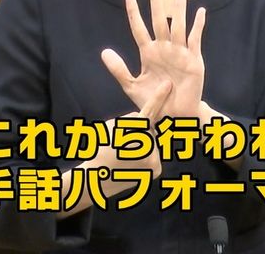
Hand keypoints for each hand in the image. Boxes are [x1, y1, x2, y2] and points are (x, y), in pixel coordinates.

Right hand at [58, 79, 171, 218]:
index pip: (149, 110)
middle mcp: (147, 144)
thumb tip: (143, 121)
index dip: (158, 96)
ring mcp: (154, 159)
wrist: (96, 181)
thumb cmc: (101, 150)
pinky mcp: (156, 170)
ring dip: (143, 145)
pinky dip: (147, 158)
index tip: (168, 84)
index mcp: (133, 131)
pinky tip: (134, 164)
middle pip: (148, 129)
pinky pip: (155, 156)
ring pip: (152, 143)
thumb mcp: (110, 127)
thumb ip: (128, 119)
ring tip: (126, 156)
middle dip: (139, 132)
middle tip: (122, 145)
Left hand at [101, 0, 206, 118]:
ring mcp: (179, 53)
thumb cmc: (154, 101)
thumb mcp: (132, 86)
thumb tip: (104, 52)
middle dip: (158, 1)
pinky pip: (195, 40)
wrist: (173, 117)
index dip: (134, 11)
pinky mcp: (194, 61)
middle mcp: (164, 49)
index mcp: (148, 53)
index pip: (139, 27)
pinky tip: (200, 12)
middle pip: (160, 20)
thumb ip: (118, 69)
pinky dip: (198, 26)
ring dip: (179, 7)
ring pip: (178, 25)